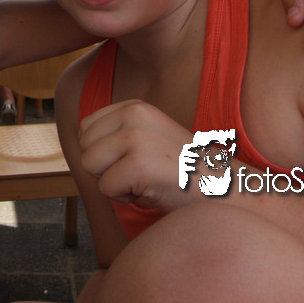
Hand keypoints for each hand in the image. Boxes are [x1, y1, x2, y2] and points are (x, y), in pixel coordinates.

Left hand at [78, 100, 197, 213]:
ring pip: (90, 166)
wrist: (224, 187)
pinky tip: (151, 190)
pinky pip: (105, 189)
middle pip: (84, 147)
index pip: (86, 128)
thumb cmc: (183, 168)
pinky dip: (124, 197)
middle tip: (140, 171)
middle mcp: (134, 115)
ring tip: (144, 179)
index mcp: (135, 107)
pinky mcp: (139, 166)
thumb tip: (78, 135)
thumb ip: (116, 130)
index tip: (134, 158)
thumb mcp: (149, 134)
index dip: (103, 152)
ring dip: (113, 182)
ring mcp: (136, 138)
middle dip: (105, 167)